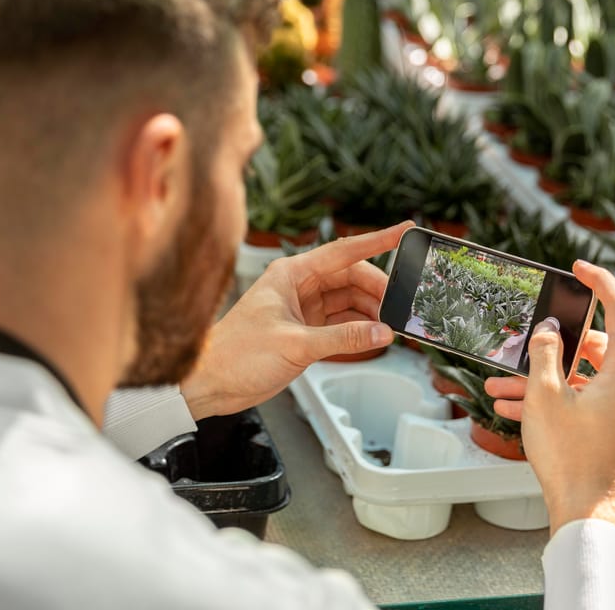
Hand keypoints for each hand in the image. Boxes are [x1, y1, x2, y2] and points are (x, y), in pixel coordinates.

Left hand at [180, 221, 413, 419]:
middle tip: (402, 306)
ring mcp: (302, 308)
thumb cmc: (235, 355)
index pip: (344, 251)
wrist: (209, 384)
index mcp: (291, 273)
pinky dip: (359, 329)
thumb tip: (381, 332)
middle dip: (378, 290)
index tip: (405, 231)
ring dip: (371, 311)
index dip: (378, 240)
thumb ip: (342, 338)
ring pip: (349, 301)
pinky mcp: (304, 331)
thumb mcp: (294, 344)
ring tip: (392, 324)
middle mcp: (299, 286)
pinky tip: (374, 336)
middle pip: (351, 277)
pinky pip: (341, 322)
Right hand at [485, 261, 614, 537]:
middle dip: (548, 348)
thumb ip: (544, 352)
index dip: (599, 281)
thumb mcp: (545, 395)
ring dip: (541, 379)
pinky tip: (514, 408)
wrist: (589, 512)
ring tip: (500, 386)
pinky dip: (554, 399)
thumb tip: (548, 331)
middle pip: (592, 346)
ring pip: (581, 377)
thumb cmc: (571, 457)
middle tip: (518, 346)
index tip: (579, 268)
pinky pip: (584, 400)